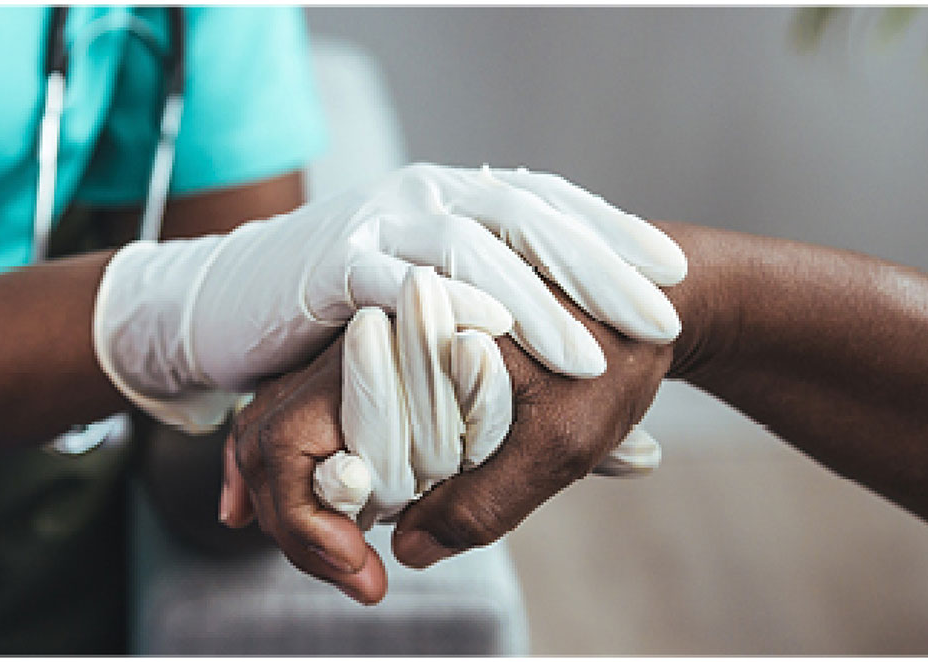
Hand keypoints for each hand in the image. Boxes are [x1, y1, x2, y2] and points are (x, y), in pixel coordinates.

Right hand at [93, 164, 684, 431]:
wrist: (228, 295)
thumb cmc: (350, 317)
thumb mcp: (440, 319)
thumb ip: (504, 353)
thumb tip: (582, 425)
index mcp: (459, 198)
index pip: (550, 208)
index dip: (611, 239)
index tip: (672, 277)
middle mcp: (426, 198)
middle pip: (525, 221)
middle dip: (595, 269)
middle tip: (656, 316)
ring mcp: (379, 226)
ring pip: (468, 250)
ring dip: (531, 302)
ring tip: (586, 351)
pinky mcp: (332, 266)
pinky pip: (393, 283)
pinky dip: (441, 309)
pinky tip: (484, 340)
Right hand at [220, 280, 673, 602]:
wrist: (657, 294)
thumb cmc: (615, 358)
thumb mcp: (562, 444)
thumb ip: (482, 503)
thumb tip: (404, 549)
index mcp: (401, 337)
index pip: (292, 438)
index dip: (307, 524)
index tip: (365, 576)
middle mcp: (372, 331)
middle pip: (271, 430)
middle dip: (290, 517)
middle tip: (349, 576)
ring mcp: (375, 341)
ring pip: (285, 420)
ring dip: (291, 492)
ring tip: (329, 553)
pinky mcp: (391, 356)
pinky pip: (319, 412)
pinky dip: (308, 464)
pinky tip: (326, 507)